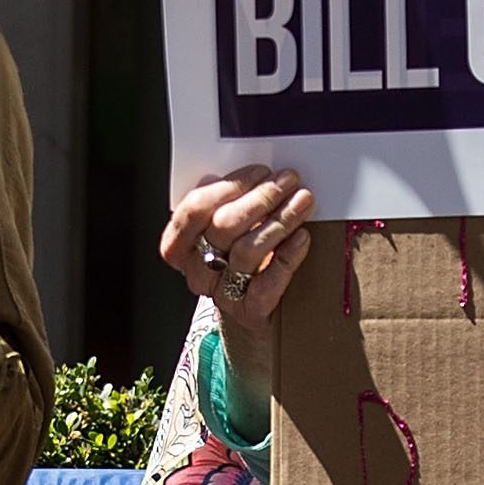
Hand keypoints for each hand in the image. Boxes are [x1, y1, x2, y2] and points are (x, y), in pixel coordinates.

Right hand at [163, 166, 317, 333]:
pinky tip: (302, 238)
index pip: (195, 209)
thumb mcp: (227, 228)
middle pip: (223, 226)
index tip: (260, 172)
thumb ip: (227, 202)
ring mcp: (222, 293)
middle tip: (288, 181)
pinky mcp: (249, 313)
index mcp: (181, 244)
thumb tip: (245, 176)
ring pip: (247, 251)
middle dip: (261, 198)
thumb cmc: (239, 260)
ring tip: (302, 202)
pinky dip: (287, 257)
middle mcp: (197, 269)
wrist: (254, 312)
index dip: (230, 186)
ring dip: (279, 220)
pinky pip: (266, 285)